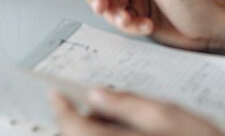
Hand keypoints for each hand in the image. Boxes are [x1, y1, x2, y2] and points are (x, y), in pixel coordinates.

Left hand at [51, 88, 224, 135]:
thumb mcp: (168, 114)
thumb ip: (129, 103)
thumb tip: (98, 94)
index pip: (72, 126)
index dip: (61, 107)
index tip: (56, 93)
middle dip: (79, 120)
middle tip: (98, 104)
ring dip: (95, 131)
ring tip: (120, 119)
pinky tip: (126, 131)